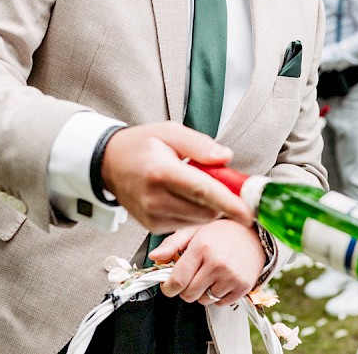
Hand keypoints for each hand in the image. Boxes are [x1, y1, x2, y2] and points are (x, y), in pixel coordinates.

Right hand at [101, 122, 252, 232]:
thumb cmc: (140, 145)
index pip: (201, 190)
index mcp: (161, 172)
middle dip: (222, 199)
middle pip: (205, 209)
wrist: (108, 164)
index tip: (249, 212)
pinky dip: (194, 211)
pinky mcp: (153, 227)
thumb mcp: (170, 132)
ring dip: (208, 206)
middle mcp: (155, 199)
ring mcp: (153, 216)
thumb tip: (226, 157)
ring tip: (194, 183)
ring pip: (198, 219)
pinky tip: (183, 195)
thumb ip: (200, 145)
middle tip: (221, 180)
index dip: (228, 202)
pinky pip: (186, 223)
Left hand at [149, 219, 266, 305]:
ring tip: (209, 275)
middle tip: (191, 277)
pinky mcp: (243, 287)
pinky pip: (221, 303)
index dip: (168, 287)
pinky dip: (217, 295)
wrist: (255, 234)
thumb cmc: (223, 232)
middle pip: (189, 294)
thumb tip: (155, 257)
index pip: (177, 280)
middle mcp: (217, 263)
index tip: (168, 286)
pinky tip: (221, 280)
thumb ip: (172, 243)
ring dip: (202, 292)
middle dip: (185, 289)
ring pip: (204, 300)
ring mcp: (231, 277)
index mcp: (202, 248)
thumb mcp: (195, 229)